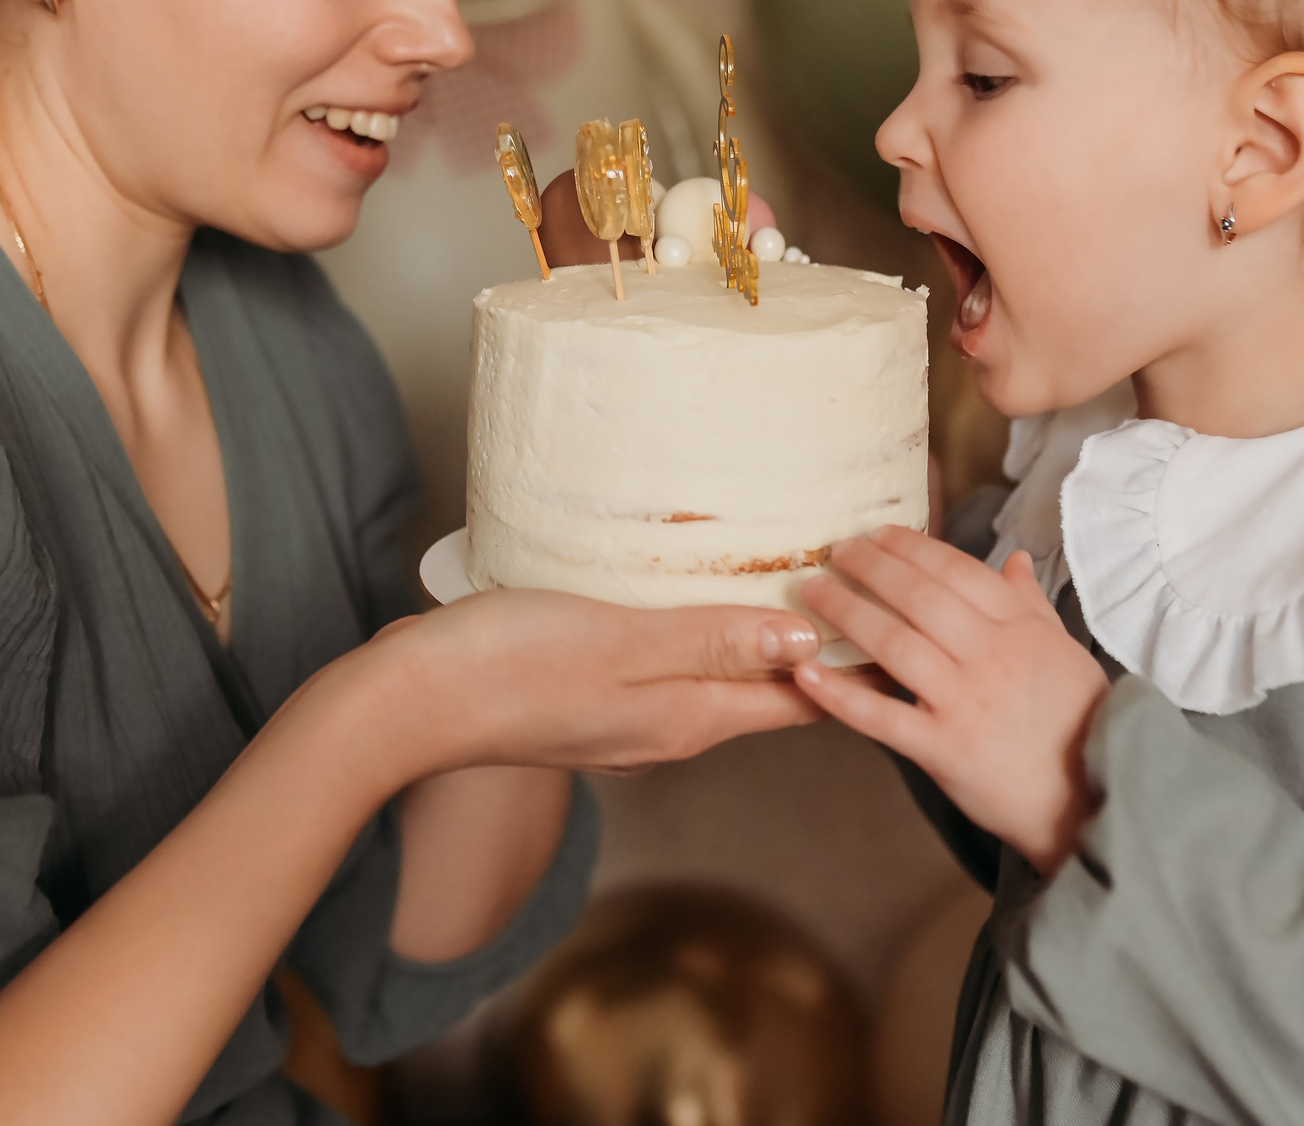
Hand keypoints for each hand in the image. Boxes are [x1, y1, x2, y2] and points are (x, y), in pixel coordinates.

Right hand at [354, 588, 822, 781]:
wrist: (409, 701)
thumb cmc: (507, 666)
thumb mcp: (620, 640)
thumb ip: (711, 638)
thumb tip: (807, 640)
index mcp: (687, 718)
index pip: (800, 698)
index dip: (853, 660)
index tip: (894, 612)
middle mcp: (668, 728)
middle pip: (764, 689)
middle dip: (815, 641)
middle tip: (858, 577)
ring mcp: (628, 717)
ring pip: (716, 675)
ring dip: (757, 632)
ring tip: (791, 574)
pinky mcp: (590, 695)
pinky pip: (668, 665)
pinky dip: (701, 630)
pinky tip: (690, 591)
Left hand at [792, 526, 1108, 876]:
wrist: (1094, 800)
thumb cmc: (1079, 724)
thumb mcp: (1065, 653)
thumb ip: (1031, 604)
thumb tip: (1014, 559)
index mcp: (1021, 631)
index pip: (959, 571)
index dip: (913, 548)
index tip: (878, 534)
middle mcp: (992, 658)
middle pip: (921, 598)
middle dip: (873, 568)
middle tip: (835, 552)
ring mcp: (967, 703)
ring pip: (896, 645)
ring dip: (848, 613)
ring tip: (812, 593)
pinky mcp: (945, 749)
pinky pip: (883, 717)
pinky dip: (841, 695)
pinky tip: (806, 673)